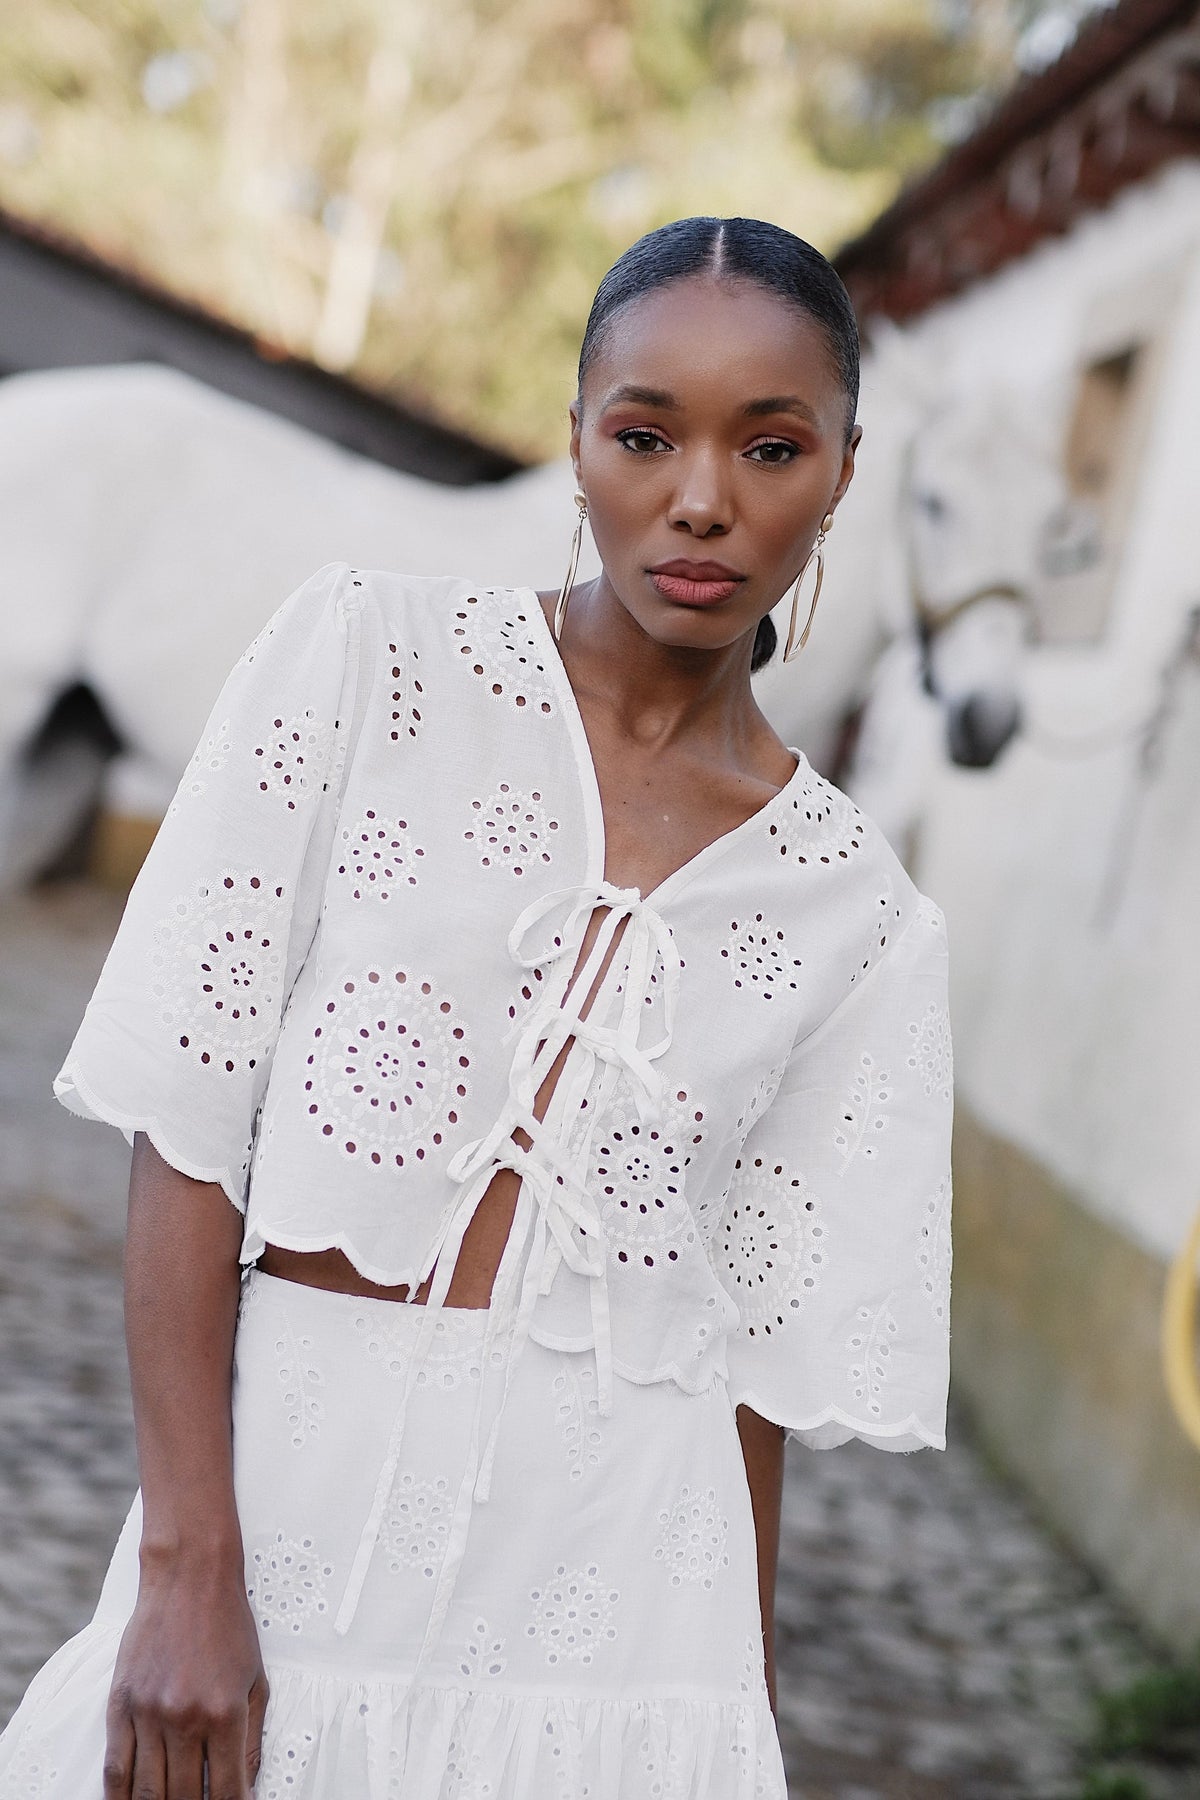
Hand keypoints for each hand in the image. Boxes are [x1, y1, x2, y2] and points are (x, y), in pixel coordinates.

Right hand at [102, 1556, 268, 1799]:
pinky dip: (119, 1797)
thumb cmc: (230, 1627)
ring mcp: (148, 1713)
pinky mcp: (121, 1704)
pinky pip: (115, 1767)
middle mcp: (184, 1718)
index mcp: (224, 1714)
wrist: (189, 1577)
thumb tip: (248, 1789)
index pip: (225, 1791)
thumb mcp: (256, 1681)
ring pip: (146, 1792)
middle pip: (182, 1799)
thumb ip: (252, 1740)